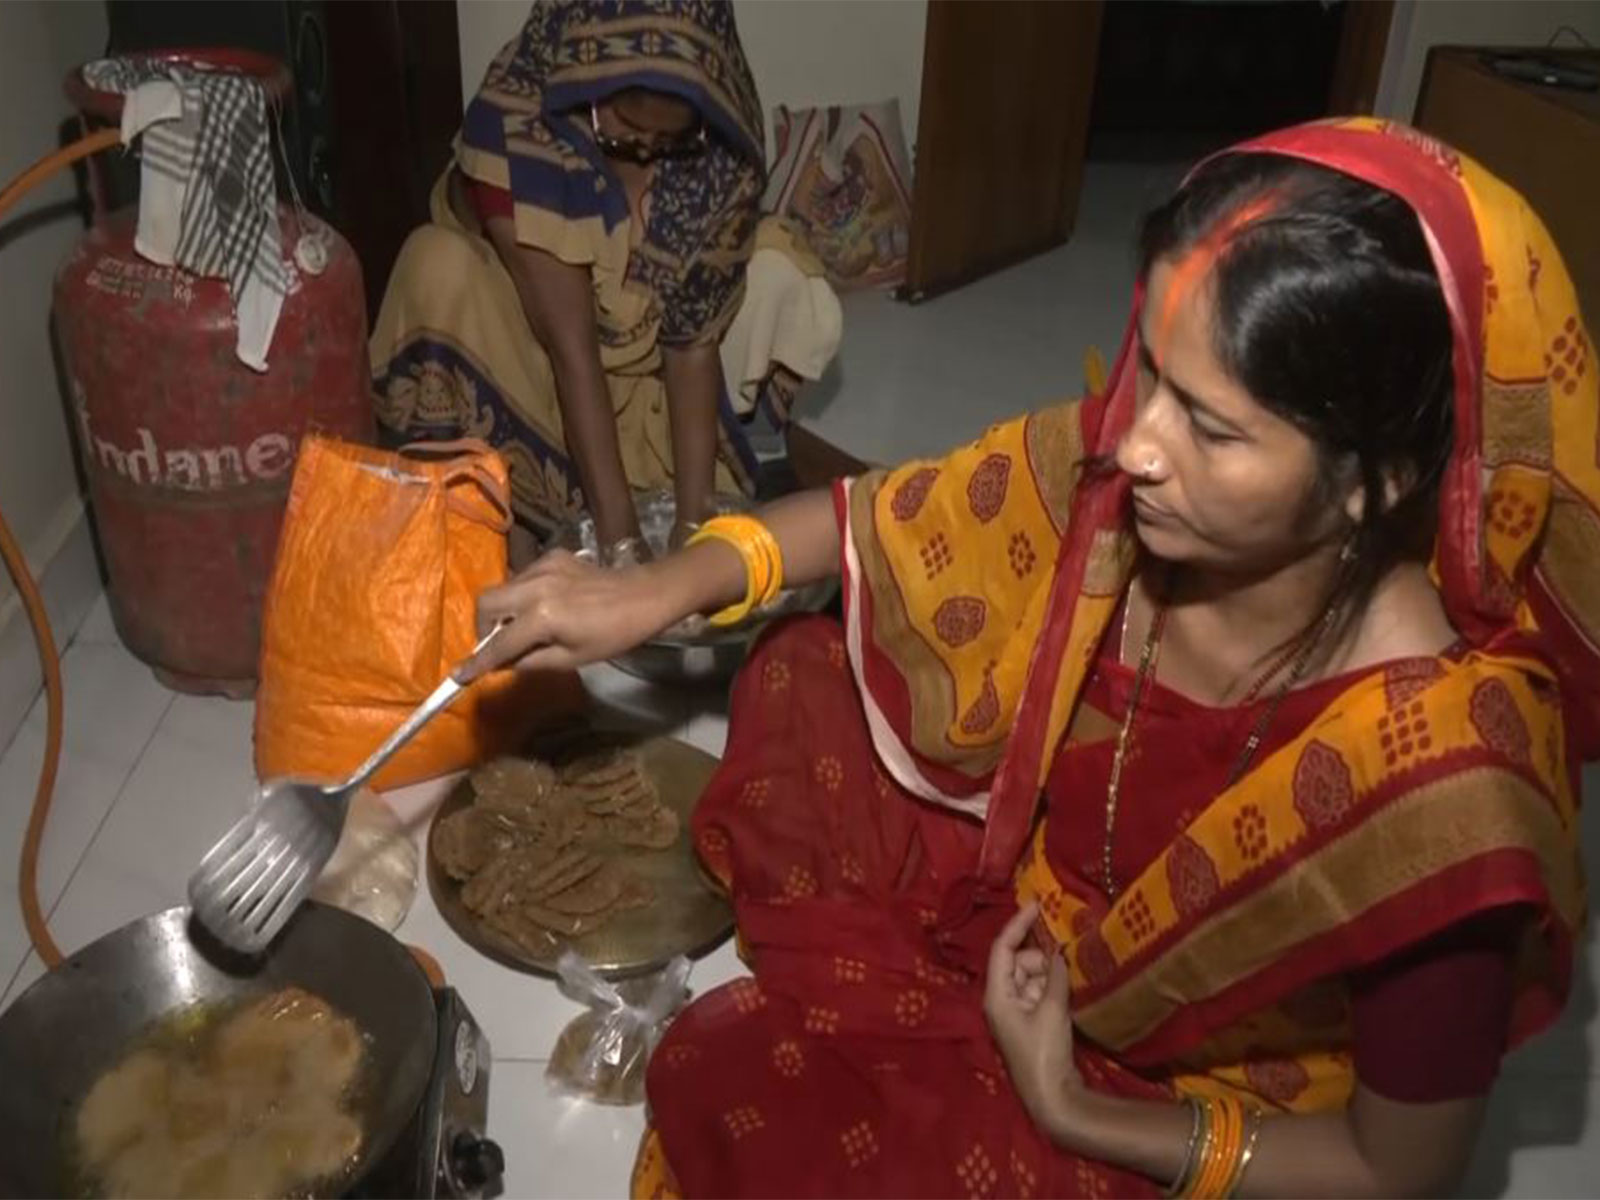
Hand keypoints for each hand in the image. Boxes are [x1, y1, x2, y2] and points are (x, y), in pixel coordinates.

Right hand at [457, 549, 677, 679]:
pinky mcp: (553, 556)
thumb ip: (531, 661)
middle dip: (482, 627)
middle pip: (486, 603)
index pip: (499, 644)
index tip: (458, 676)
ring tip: (522, 627)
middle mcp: (535, 587)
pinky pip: (523, 577)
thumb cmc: (614, 635)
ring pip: (502, 587)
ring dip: (502, 610)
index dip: (478, 663)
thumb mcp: (573, 659)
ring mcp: (543, 567)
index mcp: (542, 616)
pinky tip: (543, 606)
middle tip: (495, 645)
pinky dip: (522, 594)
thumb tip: (503, 664)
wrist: (645, 595)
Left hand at [984, 902, 1081, 1129]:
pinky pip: (1039, 993)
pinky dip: (1052, 988)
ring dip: (1049, 974)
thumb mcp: (1052, 1009)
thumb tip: (1059, 953)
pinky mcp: (1029, 1023)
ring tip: (1068, 982)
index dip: (1018, 924)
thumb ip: (1055, 976)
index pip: (1002, 948)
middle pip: (1018, 962)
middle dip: (1041, 957)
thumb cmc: (1045, 1052)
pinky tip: (1068, 991)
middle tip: (1064, 964)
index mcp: (995, 994)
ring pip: (1031, 977)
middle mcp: (1000, 1000)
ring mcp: (1014, 1013)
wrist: (1052, 1097)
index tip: (1037, 905)